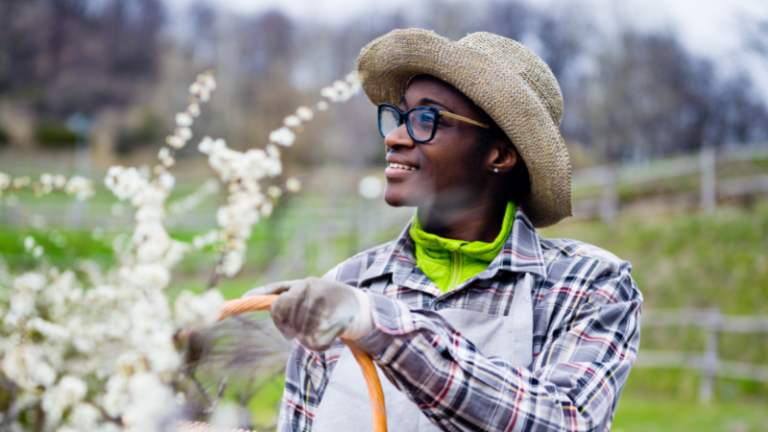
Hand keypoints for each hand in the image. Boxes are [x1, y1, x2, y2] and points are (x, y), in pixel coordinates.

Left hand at [243, 277, 371, 350]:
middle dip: (291, 328)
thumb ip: (279, 293)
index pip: (276, 302)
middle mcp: (311, 289)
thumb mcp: (305, 291)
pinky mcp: (334, 320)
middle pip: (284, 320)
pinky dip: (319, 343)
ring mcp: (323, 303)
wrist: (362, 309)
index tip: (234, 312)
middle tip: (307, 325)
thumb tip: (247, 297)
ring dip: (307, 336)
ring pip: (299, 333)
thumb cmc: (328, 301)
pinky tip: (329, 334)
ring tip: (321, 326)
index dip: (267, 311)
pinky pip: (313, 342)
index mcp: (303, 283)